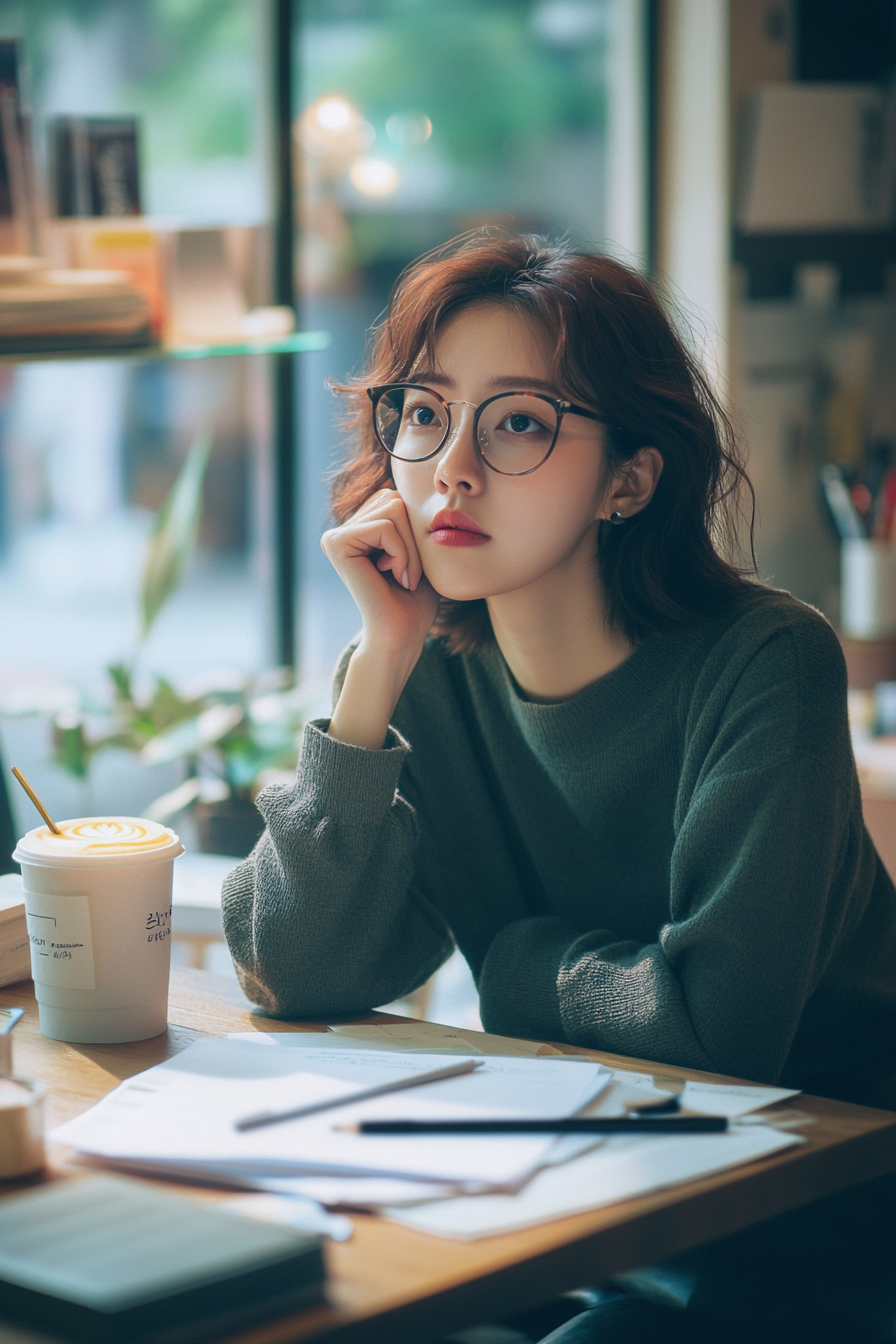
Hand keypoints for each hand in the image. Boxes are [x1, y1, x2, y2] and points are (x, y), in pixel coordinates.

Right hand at [321, 490, 440, 747]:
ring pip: (393, 509)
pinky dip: (401, 553)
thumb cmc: (415, 600)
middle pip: (395, 499)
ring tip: (400, 577)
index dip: (415, 533)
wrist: (402, 635)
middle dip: (412, 539)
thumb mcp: (418, 550)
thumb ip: (412, 519)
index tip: (409, 569)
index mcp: (358, 529)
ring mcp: (335, 536)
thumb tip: (412, 486)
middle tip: (405, 574)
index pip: (398, 499)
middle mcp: (341, 530)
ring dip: (409, 549)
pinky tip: (393, 577)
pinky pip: (386, 527)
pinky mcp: (336, 544)